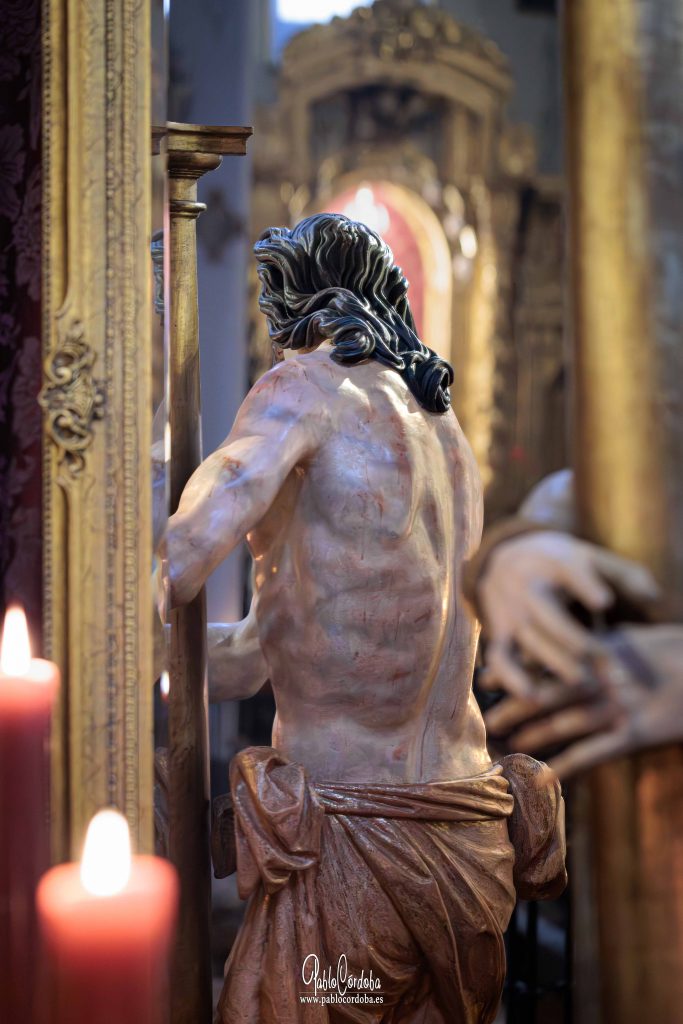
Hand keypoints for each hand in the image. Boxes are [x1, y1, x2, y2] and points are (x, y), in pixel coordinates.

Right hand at [479, 531, 658, 695]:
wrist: (503, 559)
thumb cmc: (558, 563)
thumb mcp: (588, 557)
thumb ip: (623, 575)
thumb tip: (652, 597)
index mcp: (554, 563)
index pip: (568, 572)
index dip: (584, 586)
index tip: (604, 602)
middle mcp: (528, 586)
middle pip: (549, 614)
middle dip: (575, 640)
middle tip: (605, 660)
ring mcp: (510, 611)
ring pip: (530, 639)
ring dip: (554, 663)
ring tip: (582, 682)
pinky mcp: (497, 632)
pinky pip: (500, 658)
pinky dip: (511, 678)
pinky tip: (532, 697)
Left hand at [485, 625, 682, 778]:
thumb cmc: (677, 653)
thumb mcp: (634, 640)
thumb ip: (600, 644)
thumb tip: (573, 643)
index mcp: (603, 652)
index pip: (551, 658)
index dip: (519, 668)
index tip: (488, 673)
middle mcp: (606, 678)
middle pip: (552, 690)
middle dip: (518, 703)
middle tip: (489, 714)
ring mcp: (621, 706)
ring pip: (569, 721)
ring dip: (537, 734)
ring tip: (510, 744)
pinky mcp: (637, 733)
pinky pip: (597, 751)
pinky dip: (570, 764)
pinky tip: (547, 776)